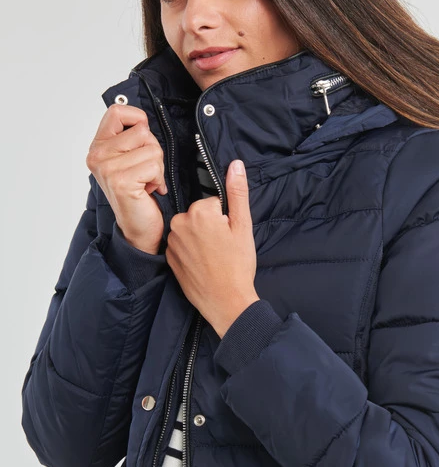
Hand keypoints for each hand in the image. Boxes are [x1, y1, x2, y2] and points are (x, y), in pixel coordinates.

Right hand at [86, 103, 167, 254]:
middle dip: (153, 150)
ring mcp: (107, 168)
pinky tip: (148, 190)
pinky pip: (155, 166)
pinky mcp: (121, 181)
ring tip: (145, 182)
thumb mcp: (131, 158)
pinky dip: (158, 179)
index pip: (117, 111)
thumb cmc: (139, 191)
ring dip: (157, 168)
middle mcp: (97, 155)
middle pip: (142, 131)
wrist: (138, 227)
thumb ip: (132, 137)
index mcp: (98, 146)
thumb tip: (143, 119)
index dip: (137, 118)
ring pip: (152, 149)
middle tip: (144, 171)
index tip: (142, 137)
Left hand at [166, 159, 258, 337]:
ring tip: (214, 257)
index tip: (229, 235)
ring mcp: (172, 242)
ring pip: (190, 229)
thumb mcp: (243, 225)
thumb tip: (235, 164)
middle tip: (223, 247)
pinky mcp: (168, 258)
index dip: (225, 218)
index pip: (214, 203)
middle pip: (200, 214)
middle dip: (212, 226)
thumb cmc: (238, 264)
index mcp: (199, 212)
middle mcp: (179, 223)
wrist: (226, 302)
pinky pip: (182, 245)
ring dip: (201, 238)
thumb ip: (237, 192)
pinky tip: (203, 264)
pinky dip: (191, 251)